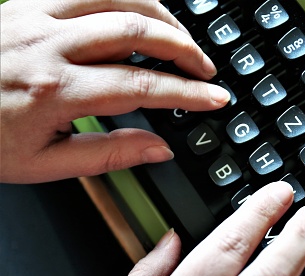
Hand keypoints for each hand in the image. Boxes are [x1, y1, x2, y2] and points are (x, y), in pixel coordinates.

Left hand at [0, 0, 229, 182]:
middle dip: (184, 48)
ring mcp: (35, 15)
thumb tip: (157, 149)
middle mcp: (49, 44)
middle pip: (137, 30)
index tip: (214, 97)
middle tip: (206, 68)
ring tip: (180, 38)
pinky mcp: (25, 1)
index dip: (187, 93)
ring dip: (160, 16)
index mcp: (55, 91)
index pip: (142, 88)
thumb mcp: (42, 164)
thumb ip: (107, 156)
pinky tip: (137, 14)